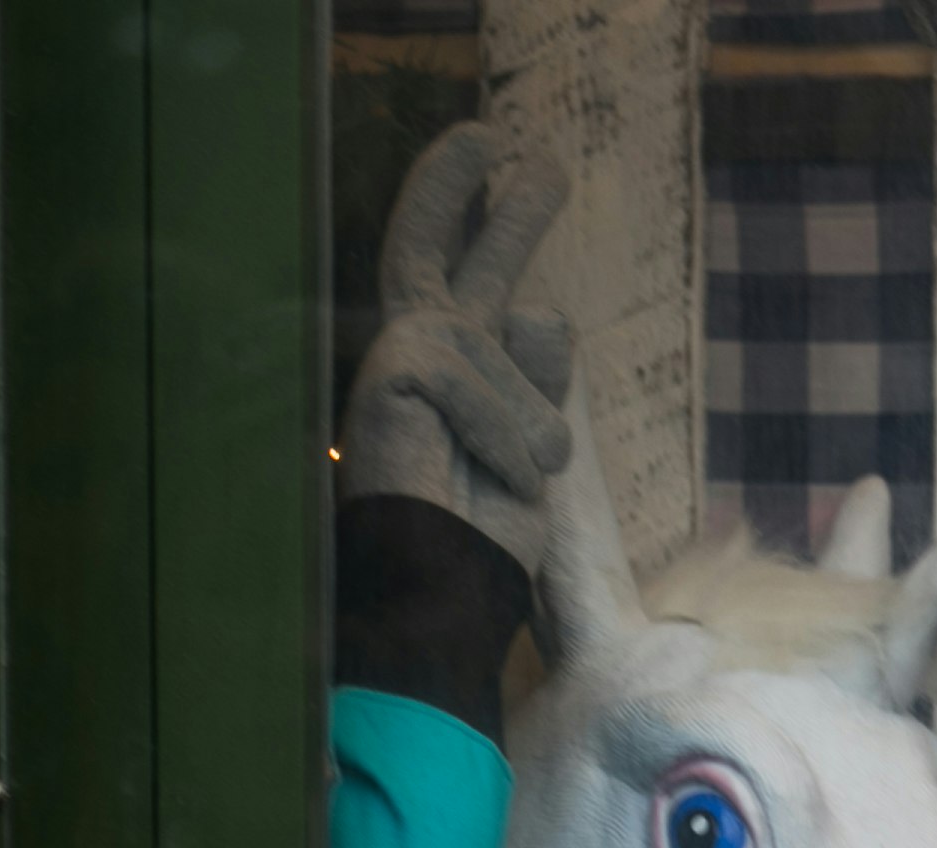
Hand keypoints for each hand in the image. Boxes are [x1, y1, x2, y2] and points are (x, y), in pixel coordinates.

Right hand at [339, 123, 575, 571]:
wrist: (443, 596)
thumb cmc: (485, 540)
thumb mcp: (535, 446)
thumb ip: (537, 376)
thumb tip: (541, 308)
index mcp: (452, 368)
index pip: (472, 275)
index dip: (490, 216)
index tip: (515, 164)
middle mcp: (417, 351)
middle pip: (443, 248)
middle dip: (494, 203)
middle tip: (544, 161)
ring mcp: (401, 357)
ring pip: (506, 334)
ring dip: (533, 422)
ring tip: (517, 482)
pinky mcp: (392, 374)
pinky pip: (481, 374)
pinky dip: (507, 435)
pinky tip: (499, 481)